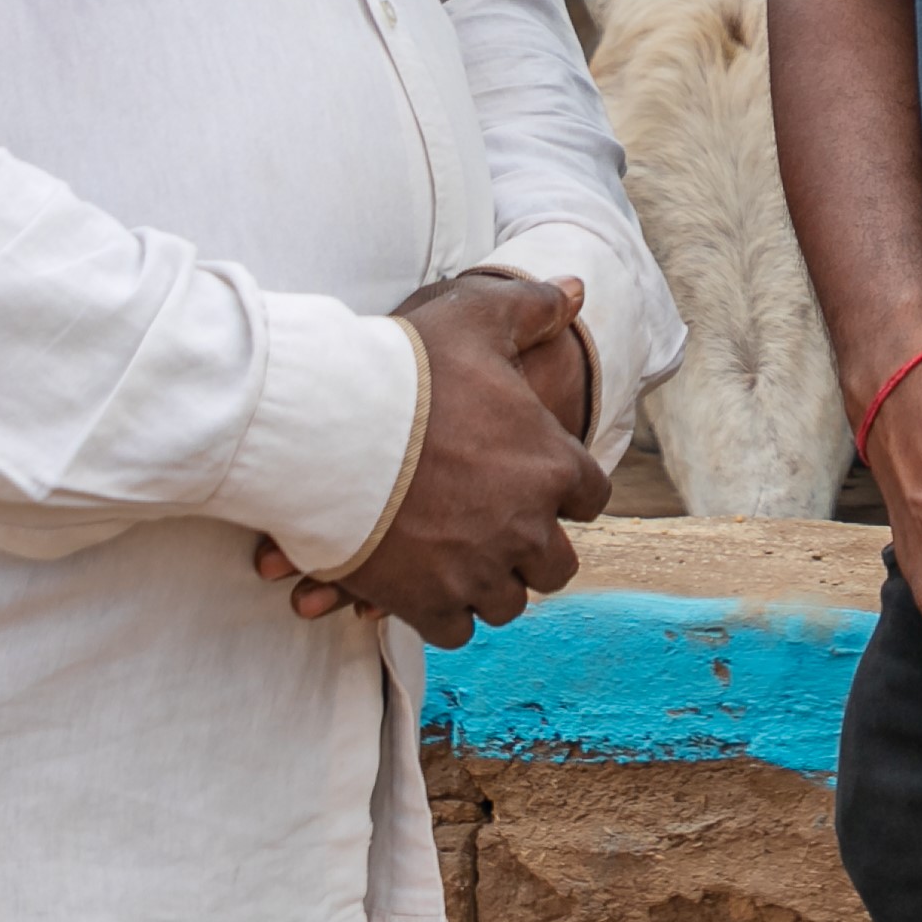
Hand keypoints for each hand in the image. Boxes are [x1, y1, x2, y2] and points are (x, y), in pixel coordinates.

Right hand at [250, 271, 606, 645]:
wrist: (330, 428)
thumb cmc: (408, 368)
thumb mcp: (475, 316)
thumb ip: (531, 308)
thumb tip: (575, 290)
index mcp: (552, 466)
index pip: (591, 496)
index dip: (568, 489)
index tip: (542, 483)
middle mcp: (527, 528)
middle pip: (555, 565)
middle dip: (534, 549)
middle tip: (502, 531)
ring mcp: (477, 572)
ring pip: (507, 602)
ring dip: (491, 584)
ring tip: (463, 560)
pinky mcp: (427, 602)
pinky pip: (456, 630)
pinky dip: (446, 613)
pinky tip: (428, 586)